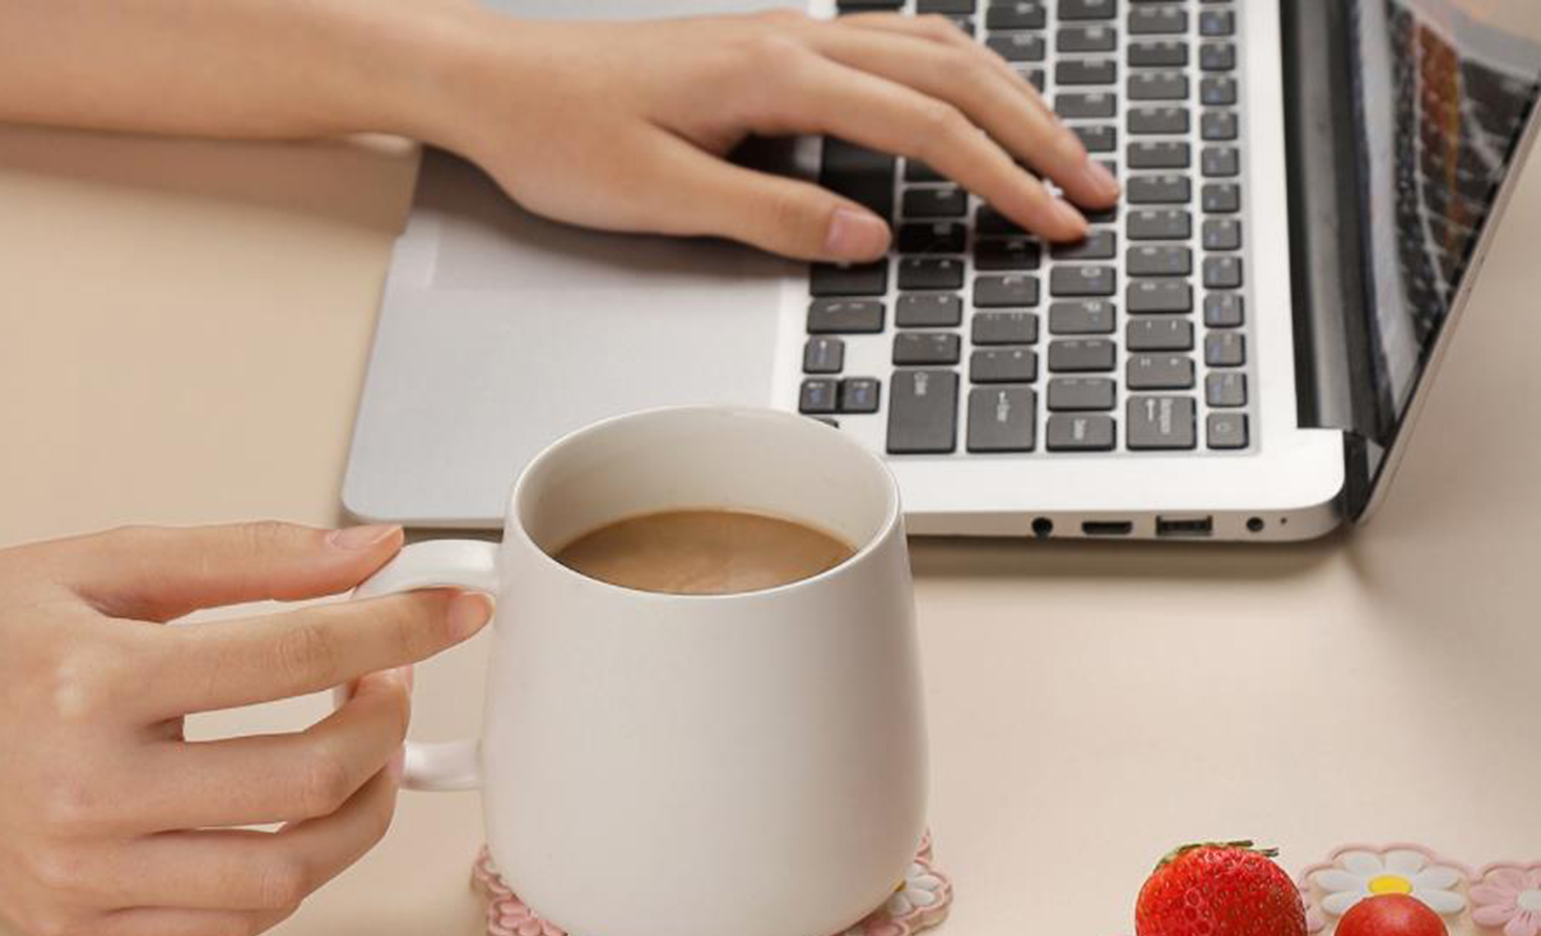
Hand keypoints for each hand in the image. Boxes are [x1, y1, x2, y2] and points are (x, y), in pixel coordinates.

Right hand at [0, 520, 486, 935]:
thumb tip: (370, 555)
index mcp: (92, 681)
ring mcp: (87, 875)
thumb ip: (246, 557)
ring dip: (363, 810)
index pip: (299, 655)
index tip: (454, 614)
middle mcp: (90, 791)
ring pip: (290, 870)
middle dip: (387, 723)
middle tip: (389, 681)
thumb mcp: (98, 568)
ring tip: (365, 755)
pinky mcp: (86, 926)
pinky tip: (298, 814)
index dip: (401, 628)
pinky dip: (297, 868)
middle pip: (311, 775)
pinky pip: (238, 919)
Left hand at [417, 6, 1117, 258]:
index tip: (1057, 223)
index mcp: (778, 74)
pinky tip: (970, 104)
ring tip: (1058, 150)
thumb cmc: (563, 136)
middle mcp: (795, 38)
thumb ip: (775, 219)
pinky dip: (954, 76)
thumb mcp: (665, 199)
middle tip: (1097, 189)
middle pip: (955, 72)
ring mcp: (787, 36)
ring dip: (1007, 97)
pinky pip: (892, 46)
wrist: (496, 81)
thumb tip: (870, 241)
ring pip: (933, 46)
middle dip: (1037, 134)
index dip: (1003, 180)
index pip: (927, 127)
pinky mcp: (772, 49)